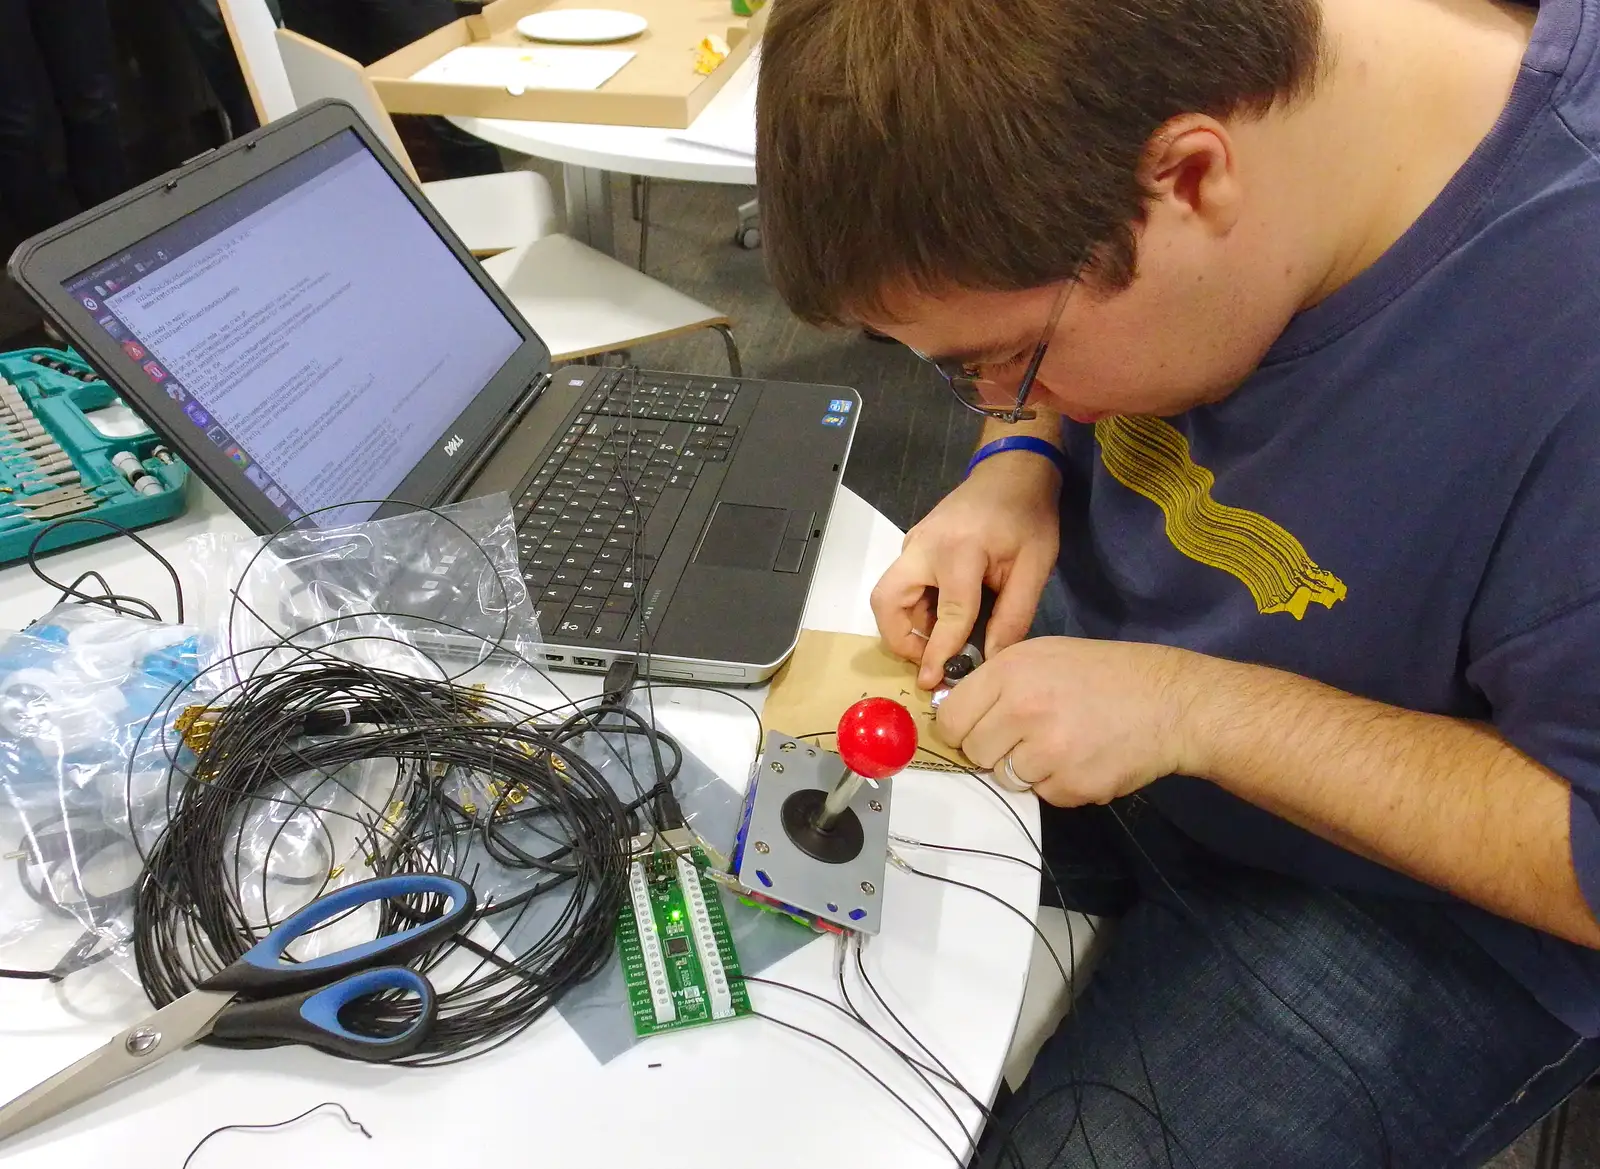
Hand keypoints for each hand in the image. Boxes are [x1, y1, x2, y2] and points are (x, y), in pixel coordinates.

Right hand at [871, 453, 1061, 688]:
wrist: (1012, 470)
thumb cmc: (1028, 516)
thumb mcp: (1034, 567)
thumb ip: (1013, 616)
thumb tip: (991, 660)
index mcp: (959, 552)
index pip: (946, 614)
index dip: (940, 652)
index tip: (932, 683)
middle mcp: (924, 547)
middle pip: (887, 602)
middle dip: (900, 638)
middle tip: (928, 659)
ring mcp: (914, 543)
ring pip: (890, 595)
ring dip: (908, 624)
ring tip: (944, 639)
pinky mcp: (914, 545)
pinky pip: (903, 584)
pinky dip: (916, 608)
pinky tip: (947, 617)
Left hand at [934, 635, 1207, 805]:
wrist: (1172, 703)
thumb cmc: (1104, 673)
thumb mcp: (1044, 654)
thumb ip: (998, 681)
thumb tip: (956, 712)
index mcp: (1011, 672)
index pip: (950, 721)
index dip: (960, 728)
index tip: (974, 729)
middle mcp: (1023, 711)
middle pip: (974, 752)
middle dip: (992, 749)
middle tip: (1024, 736)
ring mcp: (1048, 753)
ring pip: (1005, 778)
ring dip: (1025, 768)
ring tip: (1059, 744)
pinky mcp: (1072, 786)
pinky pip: (1041, 794)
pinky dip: (1057, 783)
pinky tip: (1082, 759)